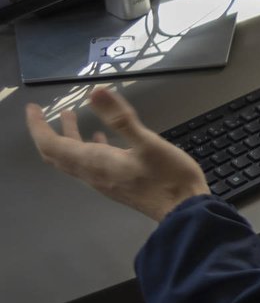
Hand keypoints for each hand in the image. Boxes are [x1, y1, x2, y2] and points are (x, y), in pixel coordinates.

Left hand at [25, 87, 208, 222]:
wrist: (184, 210)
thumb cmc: (168, 176)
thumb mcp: (148, 142)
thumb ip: (121, 118)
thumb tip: (96, 92)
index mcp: (95, 162)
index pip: (52, 145)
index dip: (38, 126)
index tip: (33, 108)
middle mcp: (92, 173)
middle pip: (57, 154)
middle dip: (47, 131)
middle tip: (43, 112)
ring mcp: (104, 181)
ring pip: (72, 159)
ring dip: (66, 138)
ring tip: (69, 116)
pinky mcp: (116, 183)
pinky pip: (88, 165)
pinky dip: (84, 147)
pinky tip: (99, 139)